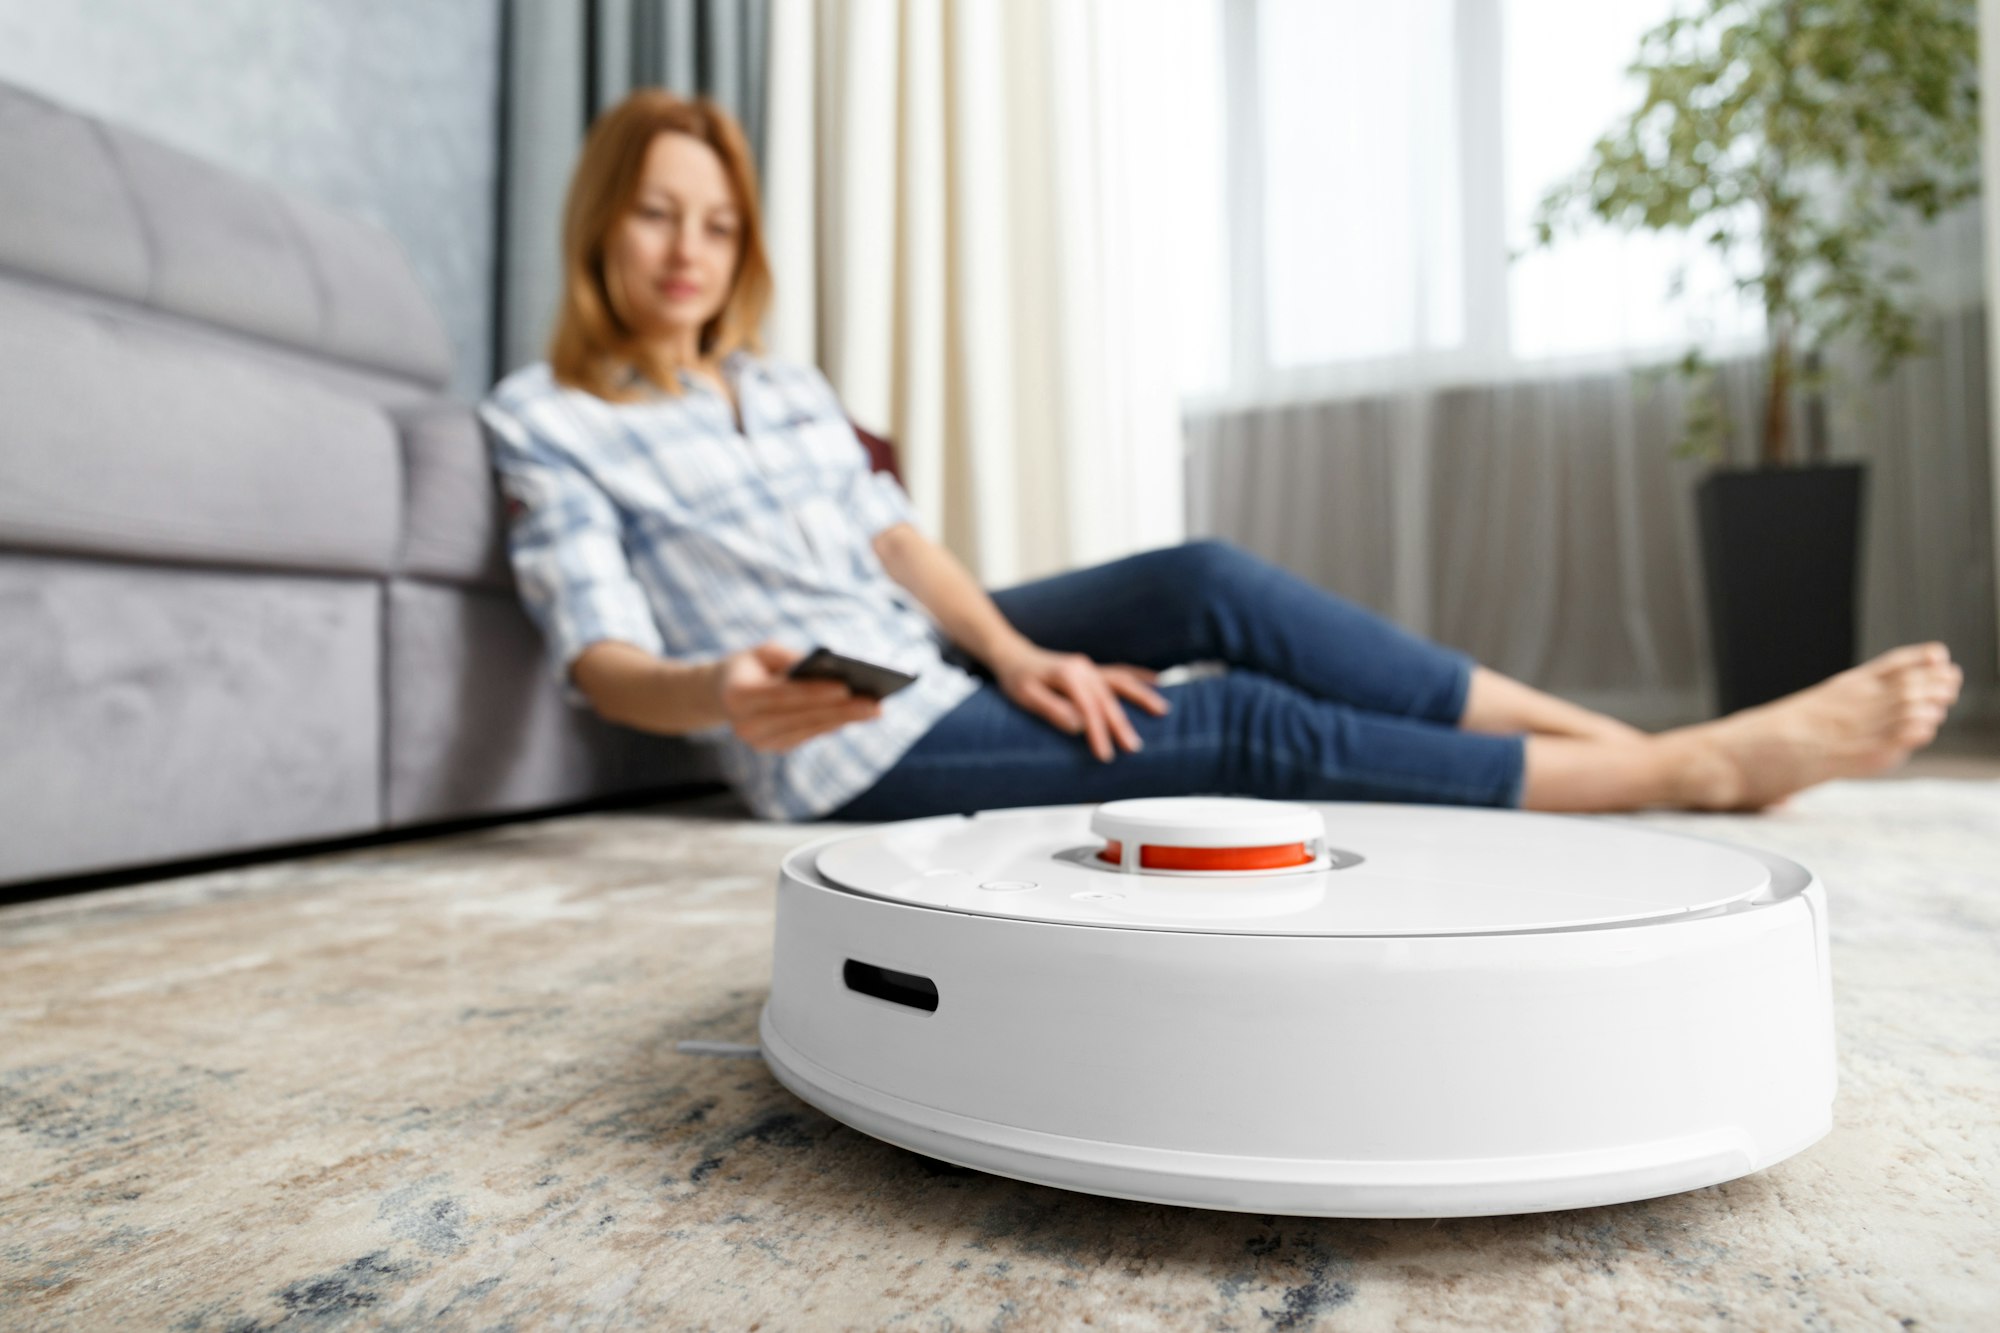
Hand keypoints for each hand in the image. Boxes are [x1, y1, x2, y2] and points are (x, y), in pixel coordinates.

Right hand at [716, 642, 880, 751]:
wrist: (723, 693)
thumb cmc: (751, 665)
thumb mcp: (765, 651)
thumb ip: (791, 658)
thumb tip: (831, 669)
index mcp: (738, 695)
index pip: (783, 694)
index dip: (815, 692)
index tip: (846, 687)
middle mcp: (746, 724)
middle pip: (802, 716)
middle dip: (841, 709)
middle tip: (875, 703)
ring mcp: (760, 741)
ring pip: (810, 730)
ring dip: (845, 720)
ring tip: (875, 709)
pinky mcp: (775, 748)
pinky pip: (810, 735)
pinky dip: (835, 724)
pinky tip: (859, 716)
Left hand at [991, 642, 1169, 762]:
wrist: (1014, 657)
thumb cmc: (1017, 680)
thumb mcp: (1026, 696)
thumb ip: (1051, 709)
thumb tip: (1077, 725)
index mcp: (1067, 675)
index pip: (1088, 708)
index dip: (1098, 732)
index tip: (1105, 755)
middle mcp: (1083, 668)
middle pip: (1108, 698)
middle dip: (1122, 723)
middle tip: (1134, 748)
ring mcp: (1089, 667)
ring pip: (1122, 680)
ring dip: (1142, 695)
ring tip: (1163, 711)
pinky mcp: (1091, 669)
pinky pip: (1120, 672)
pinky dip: (1139, 676)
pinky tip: (1157, 681)